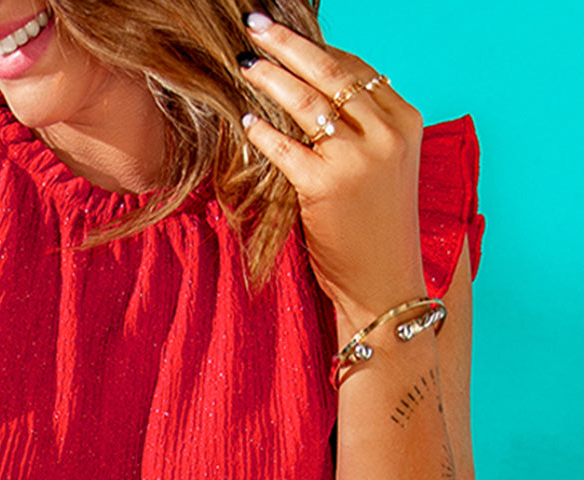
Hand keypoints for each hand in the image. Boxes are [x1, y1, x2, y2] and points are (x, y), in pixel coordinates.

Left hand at [239, 12, 425, 325]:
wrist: (385, 282)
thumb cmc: (377, 229)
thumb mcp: (384, 167)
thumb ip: (363, 129)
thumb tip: (318, 94)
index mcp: (404, 121)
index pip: (355, 69)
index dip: (317, 48)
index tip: (287, 34)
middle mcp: (385, 132)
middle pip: (330, 72)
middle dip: (288, 44)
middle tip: (256, 26)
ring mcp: (358, 158)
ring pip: (307, 101)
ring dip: (270, 77)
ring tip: (245, 63)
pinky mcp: (327, 186)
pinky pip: (285, 147)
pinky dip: (263, 131)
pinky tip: (246, 121)